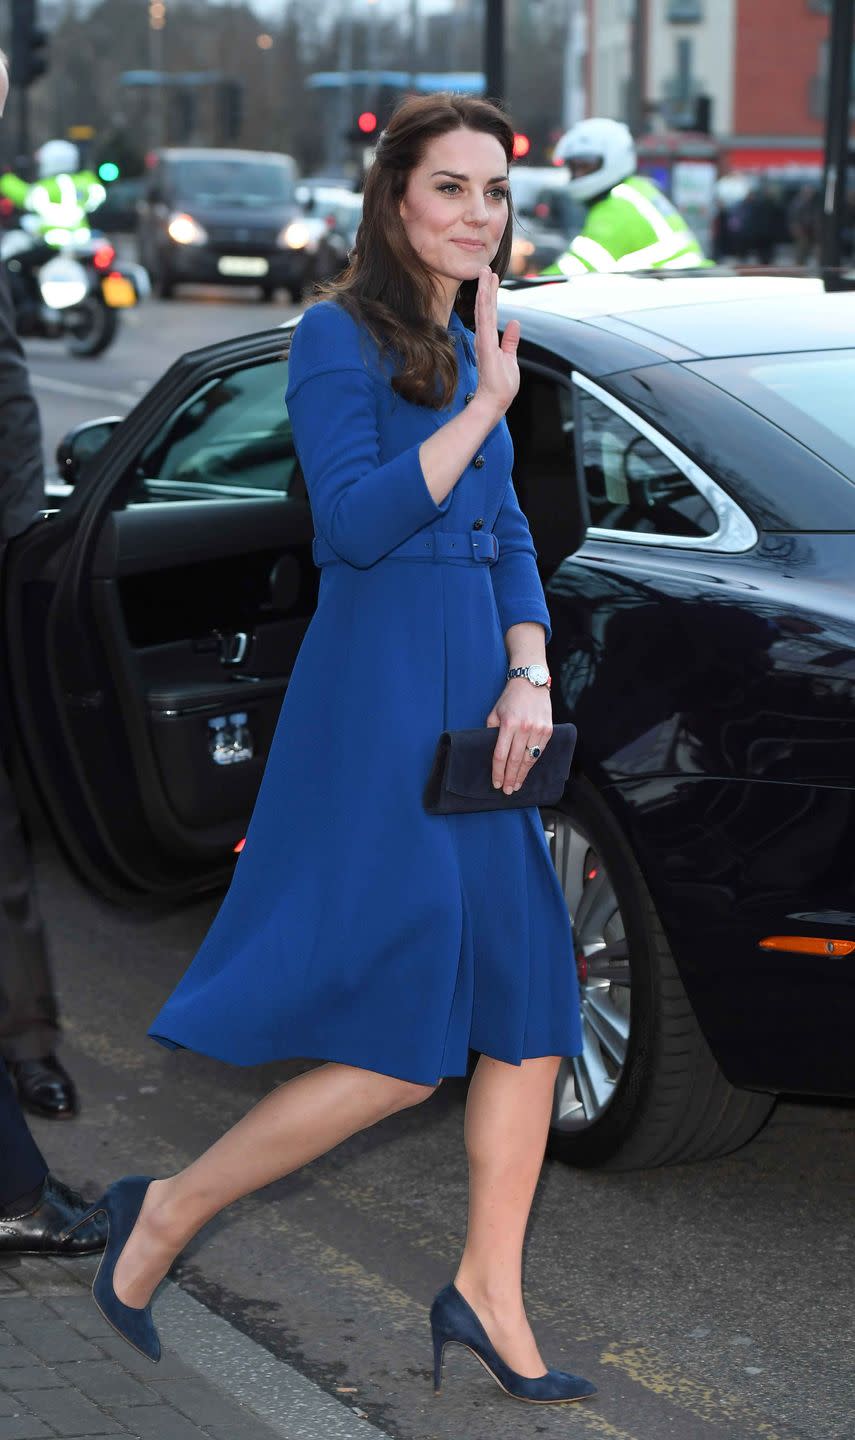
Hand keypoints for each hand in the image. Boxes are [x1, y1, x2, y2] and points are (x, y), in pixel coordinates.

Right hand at [473, 266, 520, 420]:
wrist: (494, 401)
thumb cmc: (501, 385)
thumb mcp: (511, 358)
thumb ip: (511, 340)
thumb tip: (515, 323)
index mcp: (490, 340)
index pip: (491, 313)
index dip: (491, 295)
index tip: (491, 279)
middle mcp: (484, 337)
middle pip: (486, 308)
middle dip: (486, 287)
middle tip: (484, 268)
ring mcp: (484, 340)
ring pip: (484, 310)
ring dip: (484, 291)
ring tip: (484, 273)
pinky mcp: (486, 345)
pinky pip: (485, 321)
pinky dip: (484, 306)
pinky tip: (484, 293)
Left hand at [486, 681, 552, 794]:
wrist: (531, 682)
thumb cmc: (510, 698)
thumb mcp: (495, 713)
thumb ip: (492, 733)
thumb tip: (492, 753)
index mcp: (509, 724)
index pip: (501, 755)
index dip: (498, 772)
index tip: (496, 783)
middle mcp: (525, 728)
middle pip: (515, 761)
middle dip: (510, 778)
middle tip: (507, 791)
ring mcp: (539, 730)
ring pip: (529, 759)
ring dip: (522, 775)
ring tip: (516, 785)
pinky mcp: (549, 730)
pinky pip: (539, 752)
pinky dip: (532, 763)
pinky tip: (526, 771)